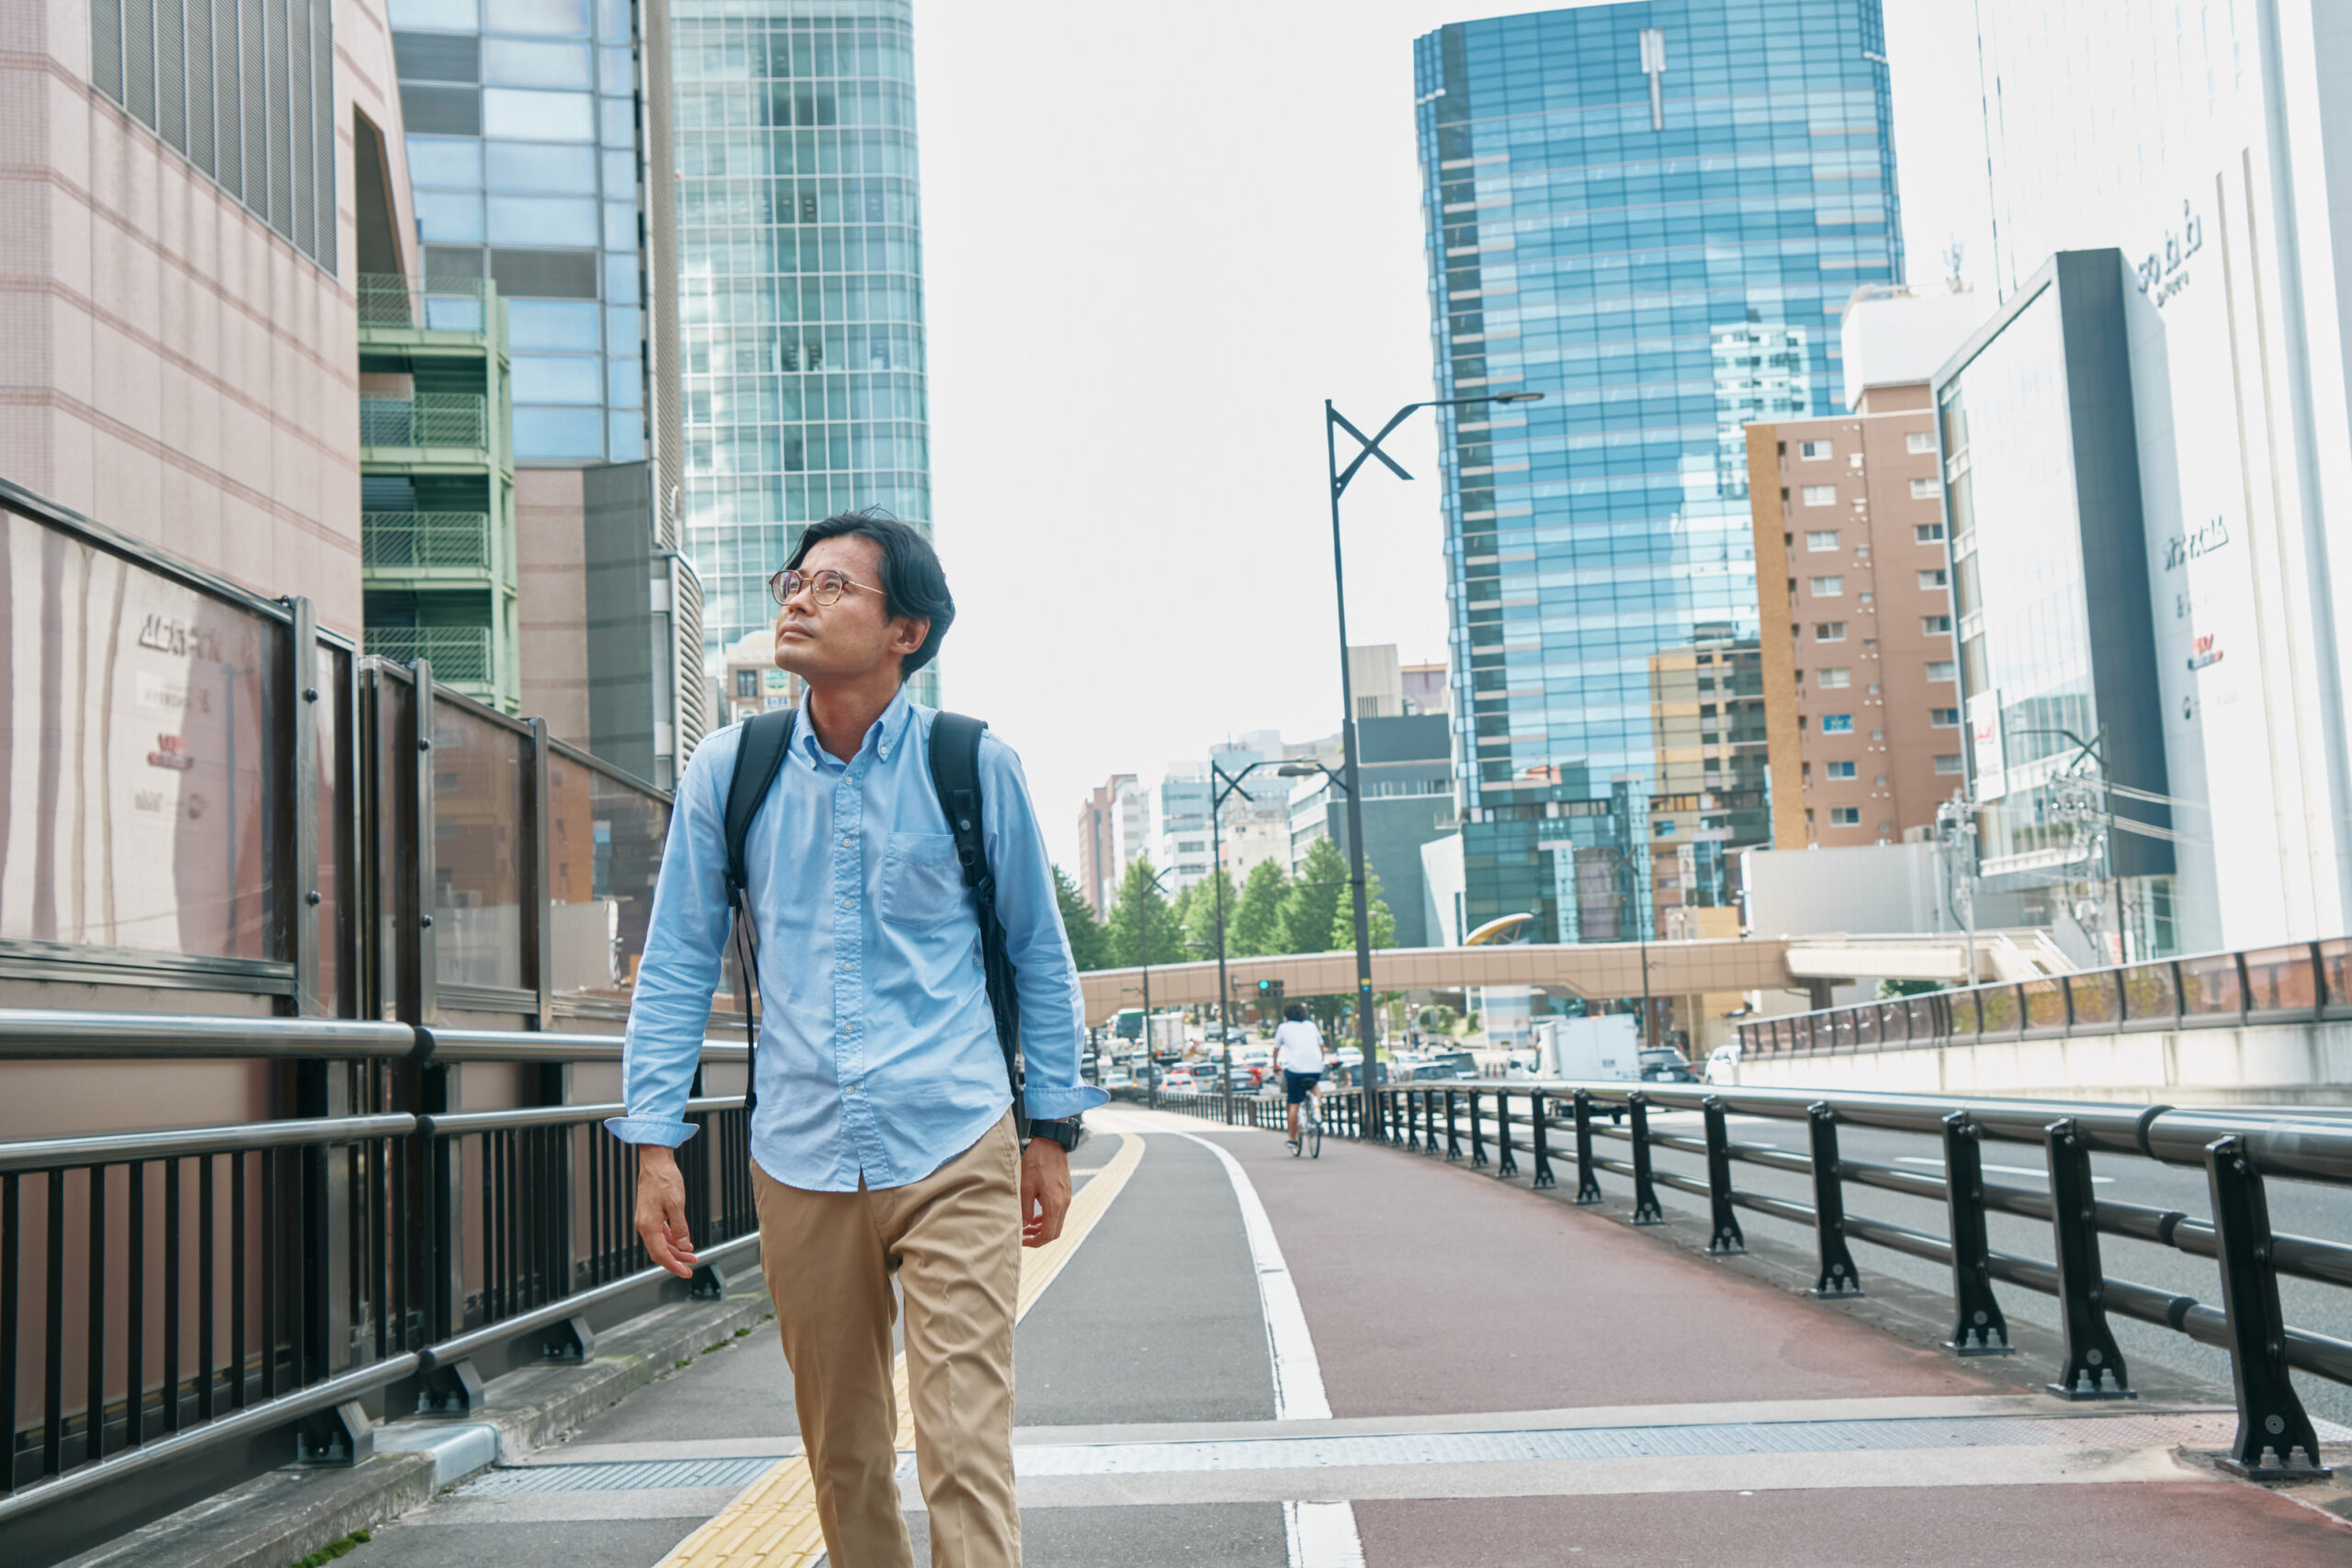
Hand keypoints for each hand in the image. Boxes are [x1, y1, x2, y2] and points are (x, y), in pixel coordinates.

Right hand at [634, 1145, 699, 1278]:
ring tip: (692, 1254)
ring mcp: (646, 1220)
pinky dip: (672, 1239)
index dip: (673, 1266)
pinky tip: (683, 1241)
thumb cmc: (665, 1181)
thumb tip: (684, 1245)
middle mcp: (644, 1225)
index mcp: (648, 1226)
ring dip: (675, 1250)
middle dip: (676, 1260)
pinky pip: (660, 1233)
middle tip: (693, 1264)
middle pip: (660, 1251)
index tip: (686, 1273)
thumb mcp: (677, 1205)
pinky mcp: (650, 1214)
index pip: (660, 1254)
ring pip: (660, 1242)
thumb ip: (680, 1228)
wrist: (655, 1163)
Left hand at [1019, 1136, 1070, 1248]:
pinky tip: (1036, 1214)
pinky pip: (1058, 1212)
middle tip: (1023, 1236)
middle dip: (1039, 1237)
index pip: (1048, 1235)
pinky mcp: (1065, 1192)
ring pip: (1057, 1222)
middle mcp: (1064, 1204)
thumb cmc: (1036, 1163)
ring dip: (1043, 1228)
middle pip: (1055, 1232)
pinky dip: (1047, 1218)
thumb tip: (1023, 1226)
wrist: (1051, 1143)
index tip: (1022, 1241)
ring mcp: (1066, 1197)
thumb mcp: (1025, 1187)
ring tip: (1027, 1226)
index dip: (1035, 1242)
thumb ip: (1025, 1210)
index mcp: (1055, 1205)